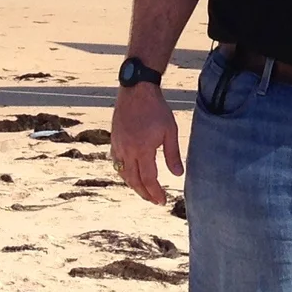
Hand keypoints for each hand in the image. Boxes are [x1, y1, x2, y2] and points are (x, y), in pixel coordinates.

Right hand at [109, 82, 181, 206]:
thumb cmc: (155, 109)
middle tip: (154, 200)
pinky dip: (124, 172)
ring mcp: (118, 145)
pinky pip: (116, 162)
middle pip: (134, 180)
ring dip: (133, 185)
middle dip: (144, 193)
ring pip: (123, 173)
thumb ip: (172, 154)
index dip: (155, 193)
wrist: (136, 90)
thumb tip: (178, 174)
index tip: (162, 201)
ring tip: (144, 191)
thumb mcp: (170, 131)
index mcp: (142, 149)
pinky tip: (130, 174)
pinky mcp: (114, 139)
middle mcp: (127, 150)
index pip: (148, 179)